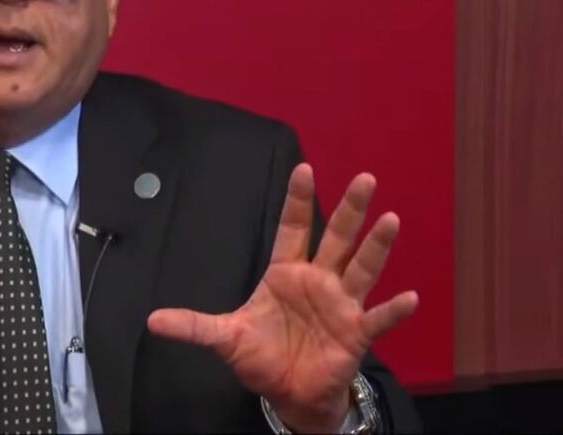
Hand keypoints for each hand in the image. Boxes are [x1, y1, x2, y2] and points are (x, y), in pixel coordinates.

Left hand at [147, 163, 417, 432]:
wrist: (289, 394)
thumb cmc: (263, 356)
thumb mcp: (225, 338)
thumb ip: (194, 326)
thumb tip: (152, 321)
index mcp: (285, 274)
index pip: (292, 230)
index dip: (298, 201)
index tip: (304, 169)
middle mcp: (318, 282)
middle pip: (336, 239)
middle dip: (349, 210)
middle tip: (364, 177)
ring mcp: (340, 306)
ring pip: (361, 269)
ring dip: (376, 247)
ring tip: (390, 220)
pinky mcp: (355, 335)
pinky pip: (378, 319)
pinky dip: (393, 310)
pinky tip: (410, 297)